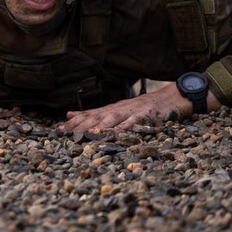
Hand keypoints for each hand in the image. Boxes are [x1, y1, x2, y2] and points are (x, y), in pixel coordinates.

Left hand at [59, 83, 220, 135]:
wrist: (173, 97)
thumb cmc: (146, 108)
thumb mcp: (119, 110)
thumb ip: (96, 114)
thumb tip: (70, 116)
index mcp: (113, 110)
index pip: (89, 115)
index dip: (74, 123)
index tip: (57, 130)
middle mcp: (119, 109)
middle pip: (96, 118)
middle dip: (79, 126)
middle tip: (65, 133)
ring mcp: (133, 112)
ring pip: (112, 119)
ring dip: (97, 127)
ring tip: (84, 134)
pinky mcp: (147, 115)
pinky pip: (135, 122)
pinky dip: (125, 127)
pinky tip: (116, 133)